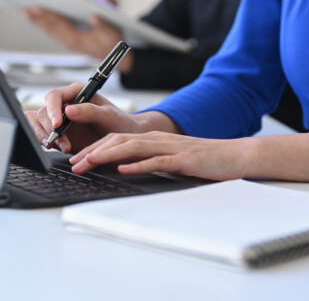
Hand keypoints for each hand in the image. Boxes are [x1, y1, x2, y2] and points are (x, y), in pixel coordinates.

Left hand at [23, 8, 132, 72]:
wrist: (118, 56)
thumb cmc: (114, 41)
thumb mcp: (113, 33)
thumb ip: (104, 24)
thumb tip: (94, 16)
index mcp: (77, 39)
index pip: (59, 25)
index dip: (47, 16)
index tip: (36, 8)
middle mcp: (71, 39)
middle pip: (51, 27)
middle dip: (39, 18)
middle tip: (25, 9)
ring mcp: (70, 39)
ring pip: (51, 29)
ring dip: (39, 21)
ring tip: (27, 12)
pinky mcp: (71, 37)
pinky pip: (54, 30)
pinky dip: (45, 23)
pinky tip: (37, 17)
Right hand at [25, 82, 143, 153]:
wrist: (124, 141)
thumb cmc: (119, 123)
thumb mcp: (108, 115)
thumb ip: (90, 111)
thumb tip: (68, 110)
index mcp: (76, 93)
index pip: (55, 96)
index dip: (52, 109)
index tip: (57, 125)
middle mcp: (65, 104)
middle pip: (44, 111)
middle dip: (49, 128)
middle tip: (62, 143)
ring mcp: (60, 119)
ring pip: (39, 122)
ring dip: (43, 135)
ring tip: (57, 147)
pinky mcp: (59, 134)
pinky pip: (42, 134)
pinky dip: (43, 140)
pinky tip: (54, 148)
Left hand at [69, 131, 248, 179]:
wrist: (234, 155)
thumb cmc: (203, 160)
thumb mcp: (170, 159)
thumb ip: (149, 161)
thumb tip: (123, 169)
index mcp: (153, 139)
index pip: (117, 140)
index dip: (94, 148)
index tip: (77, 160)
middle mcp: (158, 139)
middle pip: (118, 141)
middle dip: (93, 151)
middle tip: (74, 163)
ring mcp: (170, 148)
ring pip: (132, 148)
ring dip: (107, 155)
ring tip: (89, 163)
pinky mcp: (183, 158)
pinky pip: (157, 161)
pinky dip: (138, 165)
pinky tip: (124, 169)